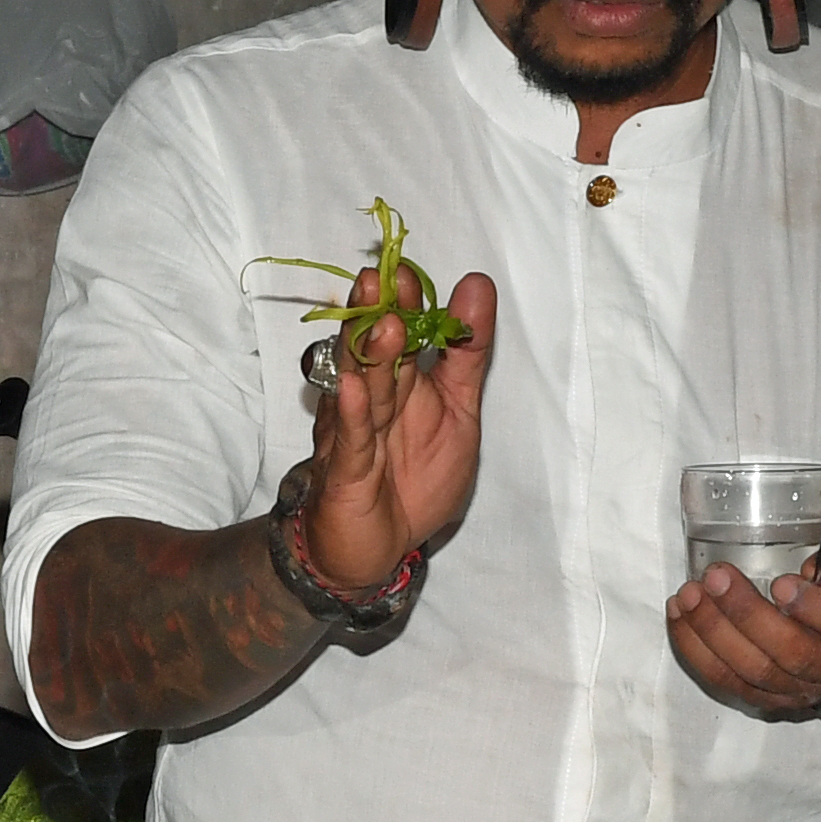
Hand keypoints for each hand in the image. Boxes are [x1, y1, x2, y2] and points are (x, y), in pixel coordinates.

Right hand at [298, 270, 501, 595]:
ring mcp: (353, 435)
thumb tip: (476, 284)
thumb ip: (466, 352)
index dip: (401, 303)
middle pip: (371, 353)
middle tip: (380, 280)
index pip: (398, 331)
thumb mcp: (459, 410)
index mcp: (398, 382)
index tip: (404, 272)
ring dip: (370, 360)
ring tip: (385, 328)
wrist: (375, 549)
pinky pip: (349, 442)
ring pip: (362, 393)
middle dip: (376, 316)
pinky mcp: (345, 475)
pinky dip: (352, 417)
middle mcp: (370, 401)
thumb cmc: (414, 479)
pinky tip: (355, 390)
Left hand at [666, 523, 820, 720]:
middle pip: (795, 654)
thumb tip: (810, 561)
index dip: (819, 609)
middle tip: (716, 578)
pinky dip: (697, 651)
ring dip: (715, 633)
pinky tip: (679, 615)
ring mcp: (805, 691)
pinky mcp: (771, 699)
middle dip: (748, 615)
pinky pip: (728, 683)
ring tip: (688, 595)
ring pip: (756, 673)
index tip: (783, 582)